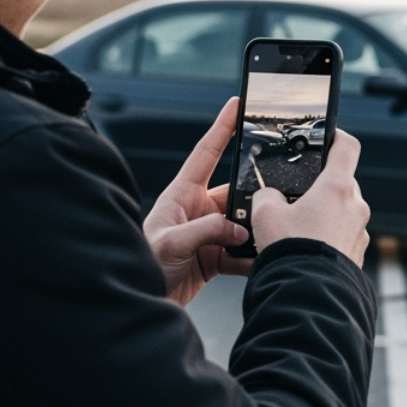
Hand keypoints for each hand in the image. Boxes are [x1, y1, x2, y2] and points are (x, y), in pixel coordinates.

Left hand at [144, 97, 251, 305]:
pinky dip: (253, 257)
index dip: (222, 128)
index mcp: (181, 195)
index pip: (206, 153)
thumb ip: (208, 230)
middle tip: (270, 204)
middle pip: (235, 192)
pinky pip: (242, 252)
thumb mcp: (172, 242)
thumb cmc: (141, 265)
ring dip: (254, 231)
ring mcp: (208, 232)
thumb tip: (239, 228)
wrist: (137, 300)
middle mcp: (197, 210)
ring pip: (242, 223)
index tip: (238, 106)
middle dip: (254, 198)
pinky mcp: (215, 256)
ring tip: (266, 235)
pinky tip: (261, 260)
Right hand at [250, 130, 370, 265]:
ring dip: (323, 215)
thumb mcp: (265, 213)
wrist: (309, 294)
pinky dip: (327, 237)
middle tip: (297, 196)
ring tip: (297, 228)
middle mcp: (355, 207)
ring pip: (342, 212)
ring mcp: (359, 232)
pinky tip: (306, 248)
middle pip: (341, 183)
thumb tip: (272, 198)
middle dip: (320, 187)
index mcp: (337, 188)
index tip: (328, 135)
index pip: (347, 147)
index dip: (336, 136)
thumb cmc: (290, 251)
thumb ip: (268, 195)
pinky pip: (342, 237)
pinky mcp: (357, 254)